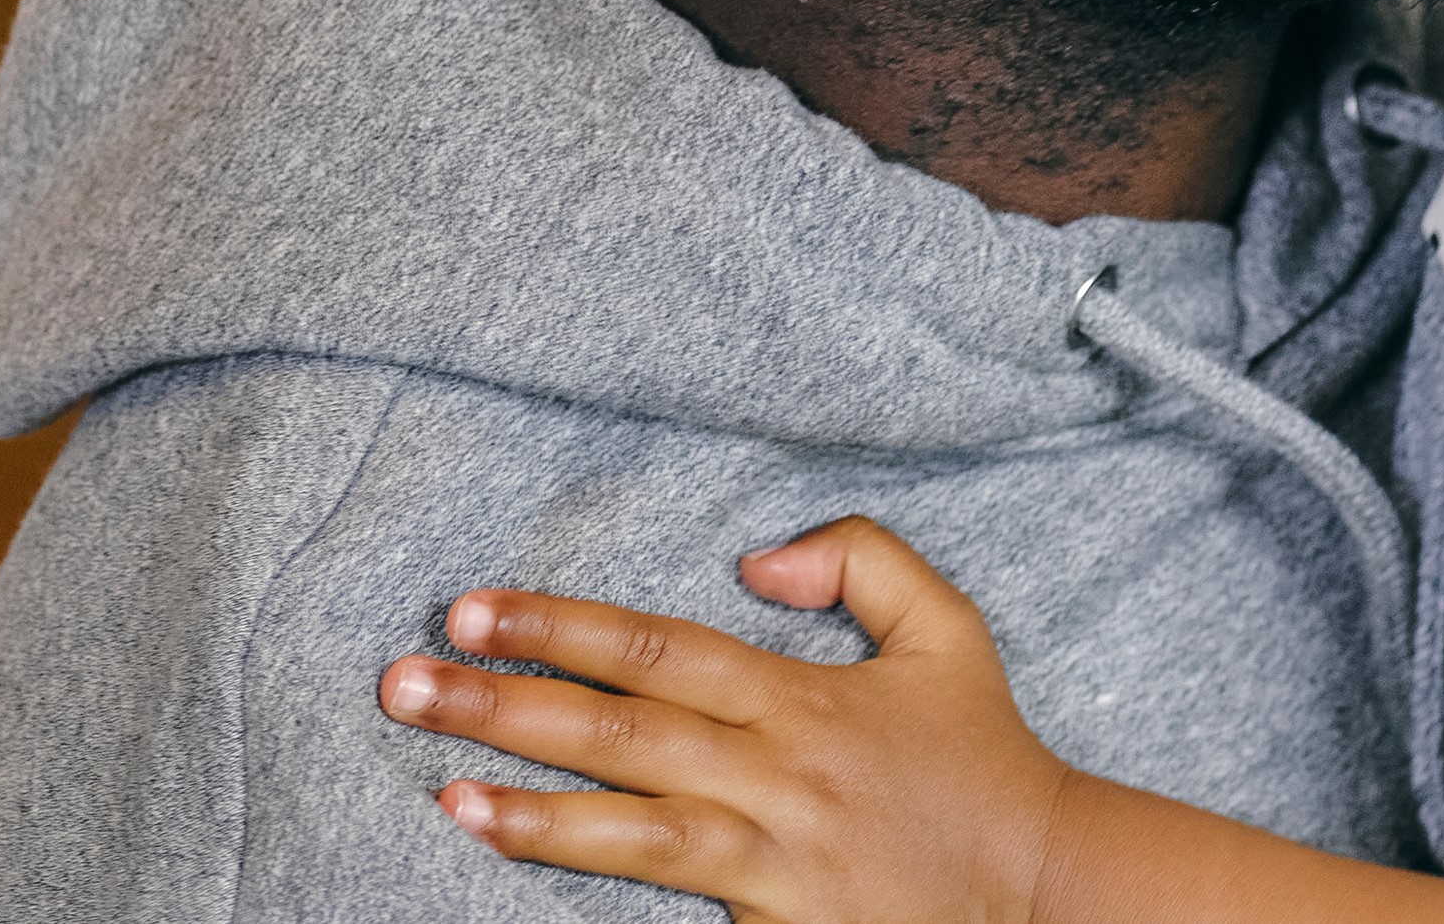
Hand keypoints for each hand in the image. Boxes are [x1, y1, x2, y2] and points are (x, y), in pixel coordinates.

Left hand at [378, 517, 1078, 923]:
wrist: (1039, 882)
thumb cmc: (982, 755)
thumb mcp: (950, 630)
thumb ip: (866, 560)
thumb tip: (758, 555)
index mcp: (806, 695)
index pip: (662, 648)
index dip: (564, 626)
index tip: (475, 606)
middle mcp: (777, 768)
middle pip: (622, 726)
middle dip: (506, 698)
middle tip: (404, 678)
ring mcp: (770, 849)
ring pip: (628, 820)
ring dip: (524, 798)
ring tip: (436, 780)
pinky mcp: (769, 916)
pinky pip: (658, 885)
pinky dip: (574, 861)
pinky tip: (502, 841)